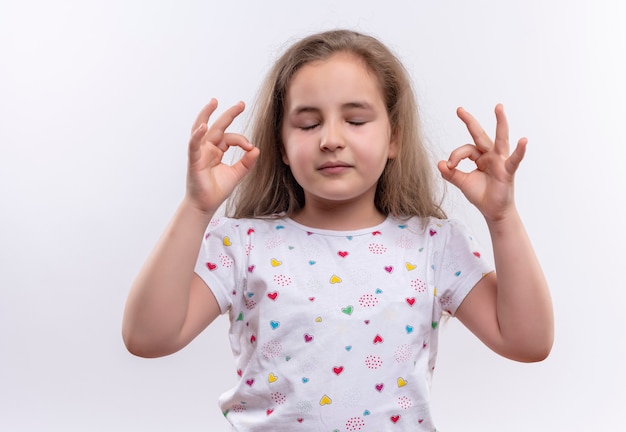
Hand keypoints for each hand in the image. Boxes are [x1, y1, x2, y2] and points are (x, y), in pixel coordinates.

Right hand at [185, 99, 259, 213]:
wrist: (206, 205)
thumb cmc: (217, 190)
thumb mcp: (236, 174)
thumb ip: (246, 162)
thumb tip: (256, 149)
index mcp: (216, 150)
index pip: (230, 138)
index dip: (242, 140)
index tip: (250, 148)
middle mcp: (207, 148)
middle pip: (218, 127)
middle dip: (229, 114)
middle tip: (241, 104)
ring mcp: (199, 153)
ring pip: (201, 129)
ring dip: (206, 115)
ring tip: (214, 102)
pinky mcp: (194, 161)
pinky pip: (194, 145)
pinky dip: (197, 135)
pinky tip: (202, 126)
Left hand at [437, 104, 526, 222]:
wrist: (493, 211)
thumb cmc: (481, 195)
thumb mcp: (462, 182)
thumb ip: (451, 173)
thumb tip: (439, 163)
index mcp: (480, 157)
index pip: (465, 150)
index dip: (455, 156)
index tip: (449, 166)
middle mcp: (491, 155)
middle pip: (480, 135)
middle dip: (469, 122)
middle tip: (459, 110)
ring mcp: (501, 161)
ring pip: (500, 139)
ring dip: (500, 123)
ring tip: (498, 108)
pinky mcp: (508, 171)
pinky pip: (514, 160)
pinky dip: (519, 151)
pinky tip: (523, 141)